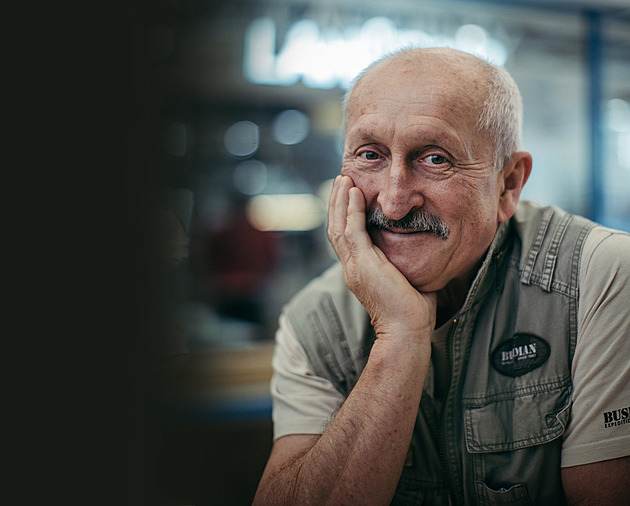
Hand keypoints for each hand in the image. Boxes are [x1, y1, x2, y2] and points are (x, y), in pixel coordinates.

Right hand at [328, 176, 436, 339]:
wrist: (407, 330)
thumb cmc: (413, 310)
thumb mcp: (406, 277)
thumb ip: (406, 259)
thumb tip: (423, 245)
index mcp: (359, 270)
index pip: (345, 236)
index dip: (344, 213)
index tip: (350, 193)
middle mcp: (351, 267)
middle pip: (335, 227)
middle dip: (337, 202)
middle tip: (341, 178)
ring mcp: (354, 266)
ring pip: (338, 226)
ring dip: (340, 201)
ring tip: (343, 178)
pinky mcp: (362, 264)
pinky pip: (352, 231)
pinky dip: (351, 210)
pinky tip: (355, 192)